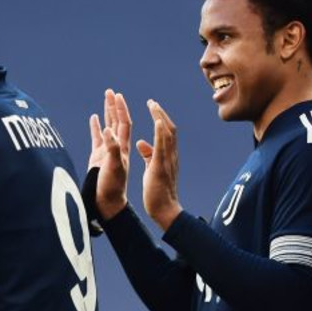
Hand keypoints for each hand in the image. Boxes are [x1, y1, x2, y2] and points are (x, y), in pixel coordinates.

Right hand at [88, 89, 131, 219]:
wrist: (107, 203)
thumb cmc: (112, 188)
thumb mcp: (113, 166)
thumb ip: (111, 148)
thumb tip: (108, 130)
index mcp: (123, 148)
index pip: (124, 123)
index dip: (121, 109)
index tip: (118, 96)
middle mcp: (116, 147)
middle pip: (116, 122)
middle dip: (114, 106)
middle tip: (110, 91)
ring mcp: (107, 151)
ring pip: (108, 127)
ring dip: (107, 113)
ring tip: (105, 98)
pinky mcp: (98, 158)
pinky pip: (97, 138)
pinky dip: (96, 127)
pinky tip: (94, 118)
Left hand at [136, 100, 182, 230]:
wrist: (164, 209)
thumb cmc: (157, 191)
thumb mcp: (151, 169)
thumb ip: (148, 154)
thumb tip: (141, 143)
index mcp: (167, 156)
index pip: (166, 132)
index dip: (160, 118)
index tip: (152, 106)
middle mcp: (170, 155)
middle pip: (169, 129)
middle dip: (160, 113)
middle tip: (151, 101)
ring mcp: (167, 161)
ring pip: (167, 134)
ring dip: (160, 117)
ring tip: (152, 105)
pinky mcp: (161, 167)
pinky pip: (162, 147)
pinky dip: (160, 133)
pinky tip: (157, 122)